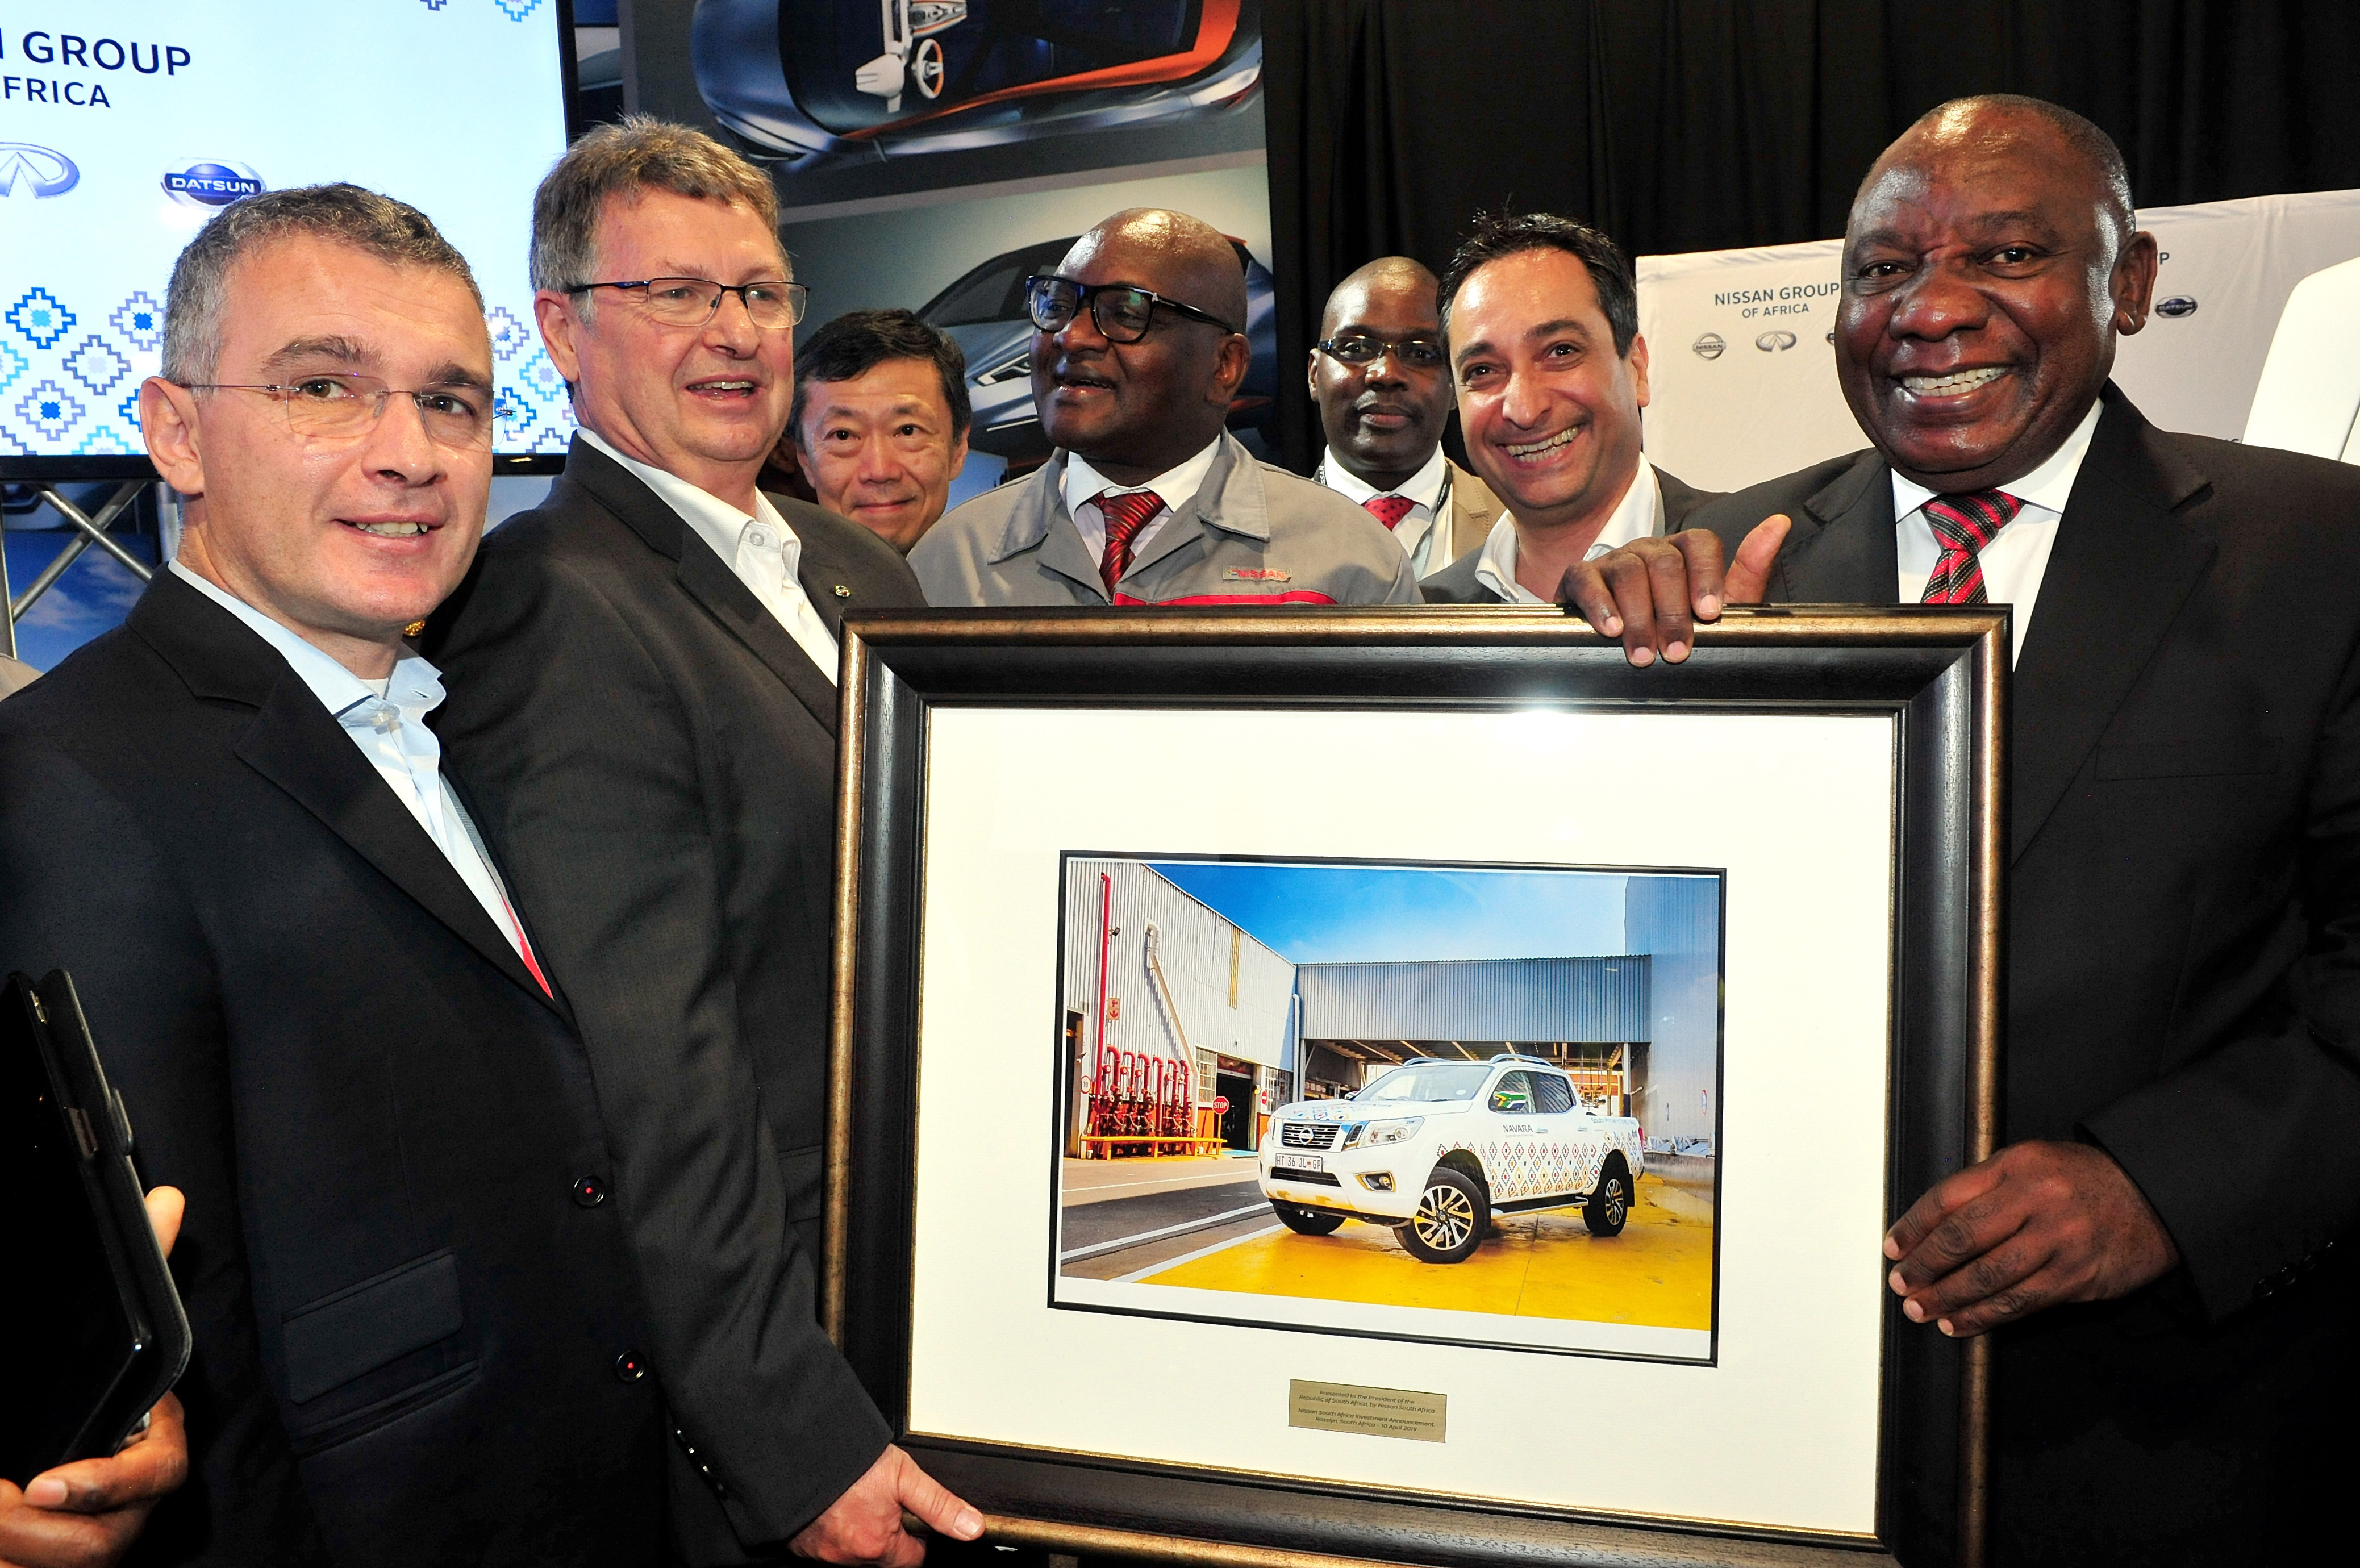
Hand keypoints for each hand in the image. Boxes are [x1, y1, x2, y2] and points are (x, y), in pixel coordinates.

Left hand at [0, 1189, 188, 1567]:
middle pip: (108, 1538)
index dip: (106, 1485)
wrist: (18, 1476)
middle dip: (36, 1534)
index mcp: (146, 1442)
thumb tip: (166, 1199)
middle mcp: (128, 1500)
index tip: (42, 1485)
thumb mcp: (98, 1342)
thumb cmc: (69, 1402)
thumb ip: (140, 1273)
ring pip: (72, 1564)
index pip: (156, 1471)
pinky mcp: (62, 1564)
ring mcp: (99, 1537)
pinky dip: (12, 1564)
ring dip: (16, 1551)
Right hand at [789, 1445, 981, 1567]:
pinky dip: (832, 1529)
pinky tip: (833, 1506)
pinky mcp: (801, 1545)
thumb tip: (972, 1528)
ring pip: (854, 1550)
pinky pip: (825, 1545)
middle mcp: (849, 1556)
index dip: (916, 1536)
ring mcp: (823, 1553)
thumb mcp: (903, 1475)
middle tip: (878, 1500)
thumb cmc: (847, 1460)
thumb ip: (939, 1505)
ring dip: (859, 1531)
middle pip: (883, 1555)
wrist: (796, 1449)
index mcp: (878, 1544)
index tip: (909, 1516)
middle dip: (885, 1533)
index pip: (913, 1557)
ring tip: (855, 1498)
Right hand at [1556, 514, 1789, 665]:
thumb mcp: (1717, 608)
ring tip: (1644, 653)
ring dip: (1638, 617)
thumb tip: (1778, 523)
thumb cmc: (1672, 626)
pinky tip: (1610, 629)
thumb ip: (1748, 571)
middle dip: (1671, 611)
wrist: (1619, 646)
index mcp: (1684, 553)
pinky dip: (1599, 604)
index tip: (1708, 613)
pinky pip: (1587, 580)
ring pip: (1629, 572)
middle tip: (1676, 651)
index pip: (1700, 544)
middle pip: (1664, 562)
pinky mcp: (1581, 577)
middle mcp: (1649, 550)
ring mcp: (1614, 560)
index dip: (1706, 576)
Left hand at [1884, 1141, 2179, 1336]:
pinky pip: (2018, 1303)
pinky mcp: (2076, 1277)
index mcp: (2018, 1165)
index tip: (1894, 1247)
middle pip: (1963, 1237)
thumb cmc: (2084, 1181)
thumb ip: (1987, 1188)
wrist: (2156, 1197)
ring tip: (1920, 1309)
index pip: (1949, 1197)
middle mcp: (2037, 1199)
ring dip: (1947, 1297)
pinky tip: (1958, 1324)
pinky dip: (1982, 1317)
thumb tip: (1932, 1227)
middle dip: (1925, 1265)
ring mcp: (2059, 1240)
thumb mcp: (2033, 1164)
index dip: (1914, 1226)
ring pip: (1988, 1276)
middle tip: (1901, 1283)